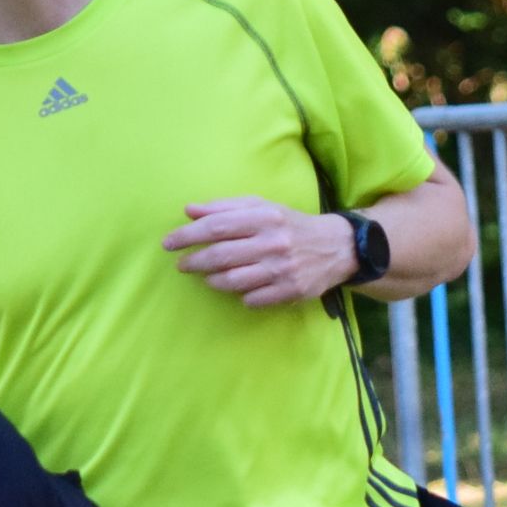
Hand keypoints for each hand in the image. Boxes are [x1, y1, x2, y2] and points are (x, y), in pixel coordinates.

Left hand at [162, 196, 355, 307]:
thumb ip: (225, 207)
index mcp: (265, 217)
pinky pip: (253, 299)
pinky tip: (237, 289)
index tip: (169, 243)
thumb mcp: (262, 207)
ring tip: (205, 277)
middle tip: (181, 265)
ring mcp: (283, 268)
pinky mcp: (291, 290)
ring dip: (212, 280)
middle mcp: (273, 242)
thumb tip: (189, 210)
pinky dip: (240, 296)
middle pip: (221, 255)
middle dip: (194, 261)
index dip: (188, 235)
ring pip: (234, 280)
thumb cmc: (289, 224)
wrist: (337, 246)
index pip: (217, 226)